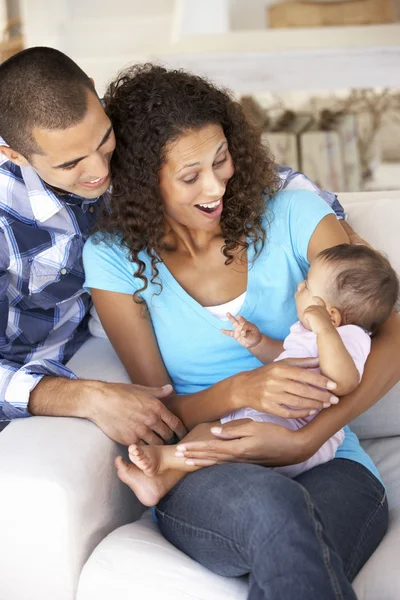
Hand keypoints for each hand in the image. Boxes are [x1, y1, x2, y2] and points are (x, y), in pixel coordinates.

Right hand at [89, 382, 186, 445]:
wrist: (100, 401)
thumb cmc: (120, 392)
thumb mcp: (141, 389)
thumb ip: (158, 392)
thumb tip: (170, 389)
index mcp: (156, 407)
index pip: (175, 423)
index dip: (181, 431)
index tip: (183, 435)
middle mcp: (151, 420)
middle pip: (168, 436)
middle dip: (170, 439)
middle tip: (171, 442)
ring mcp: (140, 431)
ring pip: (156, 444)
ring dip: (158, 446)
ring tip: (158, 448)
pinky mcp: (130, 440)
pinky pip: (142, 448)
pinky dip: (144, 448)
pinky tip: (144, 448)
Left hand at [175, 420, 311, 466]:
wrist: (295, 448)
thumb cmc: (276, 434)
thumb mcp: (255, 427)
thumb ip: (234, 430)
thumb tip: (214, 431)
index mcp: (237, 448)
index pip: (210, 449)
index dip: (195, 449)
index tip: (180, 449)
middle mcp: (237, 458)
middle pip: (211, 458)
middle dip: (193, 456)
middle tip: (177, 456)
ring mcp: (243, 463)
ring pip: (217, 463)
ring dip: (201, 462)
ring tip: (187, 463)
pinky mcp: (249, 463)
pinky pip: (226, 465)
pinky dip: (214, 465)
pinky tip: (210, 465)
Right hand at [221, 313, 261, 348]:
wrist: (253, 342)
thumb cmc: (255, 336)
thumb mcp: (253, 335)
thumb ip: (247, 334)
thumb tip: (242, 333)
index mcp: (247, 324)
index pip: (244, 321)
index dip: (241, 319)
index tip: (238, 317)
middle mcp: (242, 325)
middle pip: (238, 320)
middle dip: (235, 317)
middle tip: (230, 313)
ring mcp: (238, 329)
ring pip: (234, 323)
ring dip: (231, 318)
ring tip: (228, 314)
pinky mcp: (235, 335)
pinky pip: (230, 333)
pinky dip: (226, 332)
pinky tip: (221, 330)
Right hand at [233, 357, 337, 417]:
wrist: (243, 387)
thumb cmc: (266, 374)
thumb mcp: (281, 364)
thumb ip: (301, 362)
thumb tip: (320, 360)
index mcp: (280, 369)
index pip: (304, 374)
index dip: (320, 380)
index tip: (334, 385)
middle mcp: (275, 381)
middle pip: (303, 389)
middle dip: (321, 395)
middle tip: (335, 399)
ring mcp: (271, 395)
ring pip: (297, 402)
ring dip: (314, 404)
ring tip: (326, 405)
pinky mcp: (268, 407)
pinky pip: (288, 412)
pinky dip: (301, 413)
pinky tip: (311, 411)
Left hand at [302, 297, 333, 334]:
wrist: (326, 329)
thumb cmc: (326, 328)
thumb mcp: (324, 320)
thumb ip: (319, 316)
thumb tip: (310, 316)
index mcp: (324, 309)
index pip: (320, 302)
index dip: (317, 299)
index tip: (313, 297)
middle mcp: (318, 307)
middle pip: (308, 310)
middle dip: (308, 317)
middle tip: (315, 324)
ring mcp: (313, 309)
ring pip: (305, 314)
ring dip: (308, 321)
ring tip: (314, 325)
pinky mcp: (308, 312)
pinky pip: (304, 318)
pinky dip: (306, 323)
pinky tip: (312, 325)